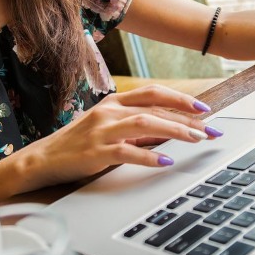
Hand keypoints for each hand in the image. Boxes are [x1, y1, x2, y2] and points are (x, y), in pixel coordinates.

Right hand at [25, 85, 223, 186]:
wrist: (43, 159)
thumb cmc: (78, 144)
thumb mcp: (108, 128)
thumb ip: (136, 126)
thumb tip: (170, 130)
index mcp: (114, 102)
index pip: (153, 93)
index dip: (181, 99)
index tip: (204, 109)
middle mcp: (109, 111)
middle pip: (155, 108)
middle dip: (187, 118)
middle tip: (210, 130)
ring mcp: (102, 131)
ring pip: (145, 123)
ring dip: (175, 131)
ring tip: (196, 140)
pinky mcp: (95, 152)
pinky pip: (127, 151)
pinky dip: (149, 155)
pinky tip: (165, 161)